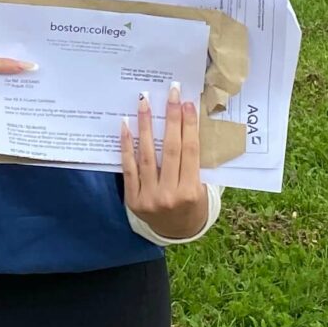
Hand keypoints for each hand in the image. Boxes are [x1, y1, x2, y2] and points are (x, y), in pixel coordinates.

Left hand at [120, 83, 209, 238]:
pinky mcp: (132, 198)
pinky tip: (126, 126)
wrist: (176, 232)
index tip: (187, 103)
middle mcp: (169, 195)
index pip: (190, 151)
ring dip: (145, 125)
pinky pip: (128, 167)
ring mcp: (149, 197)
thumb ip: (195, 162)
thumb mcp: (201, 187)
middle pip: (170, 149)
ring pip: (147, 155)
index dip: (188, 125)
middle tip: (171, 94)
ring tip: (144, 103)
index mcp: (192, 192)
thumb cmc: (192, 204)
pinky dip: (127, 145)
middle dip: (171, 118)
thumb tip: (188, 123)